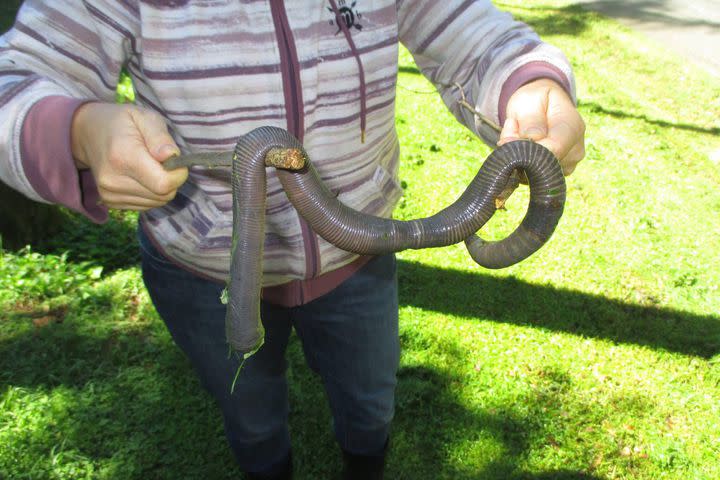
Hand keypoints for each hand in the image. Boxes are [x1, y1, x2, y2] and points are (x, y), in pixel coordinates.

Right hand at [71, 103, 187, 210]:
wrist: (88, 133)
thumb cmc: (122, 123)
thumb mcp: (144, 117)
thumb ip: (159, 137)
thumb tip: (171, 156)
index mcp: (123, 157)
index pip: (163, 183)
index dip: (178, 174)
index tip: (174, 160)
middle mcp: (113, 180)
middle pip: (163, 195)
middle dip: (171, 179)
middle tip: (160, 160)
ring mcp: (110, 194)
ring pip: (157, 202)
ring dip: (161, 187)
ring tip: (148, 166)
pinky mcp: (111, 202)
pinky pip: (146, 205)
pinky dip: (150, 193)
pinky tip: (140, 176)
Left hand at [498, 78, 584, 176]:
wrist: (542, 106)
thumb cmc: (536, 100)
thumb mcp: (530, 100)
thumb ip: (531, 120)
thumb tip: (533, 138)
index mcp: (573, 126)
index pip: (554, 148)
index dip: (527, 149)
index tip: (506, 141)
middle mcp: (576, 149)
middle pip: (543, 163)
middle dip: (519, 151)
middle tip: (510, 129)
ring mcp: (569, 163)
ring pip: (535, 171)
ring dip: (518, 156)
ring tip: (516, 133)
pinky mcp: (557, 172)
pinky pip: (533, 176)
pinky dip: (521, 163)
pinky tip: (521, 145)